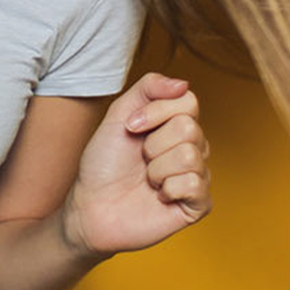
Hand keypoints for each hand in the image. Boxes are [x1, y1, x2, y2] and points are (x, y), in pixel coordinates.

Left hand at [61, 73, 212, 257]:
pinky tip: (159, 196)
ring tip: (147, 180)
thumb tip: (184, 83)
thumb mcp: (118, 115)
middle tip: (140, 159)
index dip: (156, 113)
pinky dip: (167, 189)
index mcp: (176, 124)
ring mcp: (197, 175)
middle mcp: (192, 147)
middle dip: (153, 145)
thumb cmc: (103, 164)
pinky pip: (194, 184)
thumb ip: (148, 89)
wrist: (90, 206)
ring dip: (157, 169)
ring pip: (190, 156)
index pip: (189, 101)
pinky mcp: (198, 204)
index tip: (131, 127)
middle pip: (189, 128)